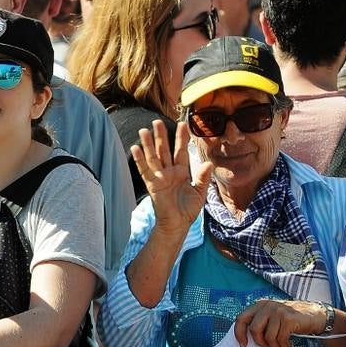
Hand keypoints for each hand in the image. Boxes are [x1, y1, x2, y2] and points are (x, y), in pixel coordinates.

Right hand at [130, 119, 213, 235]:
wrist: (177, 224)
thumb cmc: (188, 210)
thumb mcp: (200, 192)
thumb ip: (203, 177)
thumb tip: (209, 163)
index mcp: (182, 172)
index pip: (181, 151)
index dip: (181, 138)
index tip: (183, 124)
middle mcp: (169, 172)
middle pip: (164, 150)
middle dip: (161, 136)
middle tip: (158, 122)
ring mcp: (159, 177)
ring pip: (153, 157)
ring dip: (148, 144)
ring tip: (144, 130)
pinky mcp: (152, 184)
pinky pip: (144, 170)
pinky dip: (140, 159)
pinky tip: (135, 148)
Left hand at [234, 299, 324, 346]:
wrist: (316, 315)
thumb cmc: (292, 319)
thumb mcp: (273, 316)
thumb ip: (261, 322)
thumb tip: (247, 338)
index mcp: (260, 305)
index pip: (241, 318)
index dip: (239, 332)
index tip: (243, 344)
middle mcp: (268, 306)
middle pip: (254, 329)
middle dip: (260, 342)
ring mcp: (278, 311)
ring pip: (268, 335)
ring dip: (274, 345)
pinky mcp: (288, 318)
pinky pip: (280, 338)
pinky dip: (283, 345)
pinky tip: (288, 344)